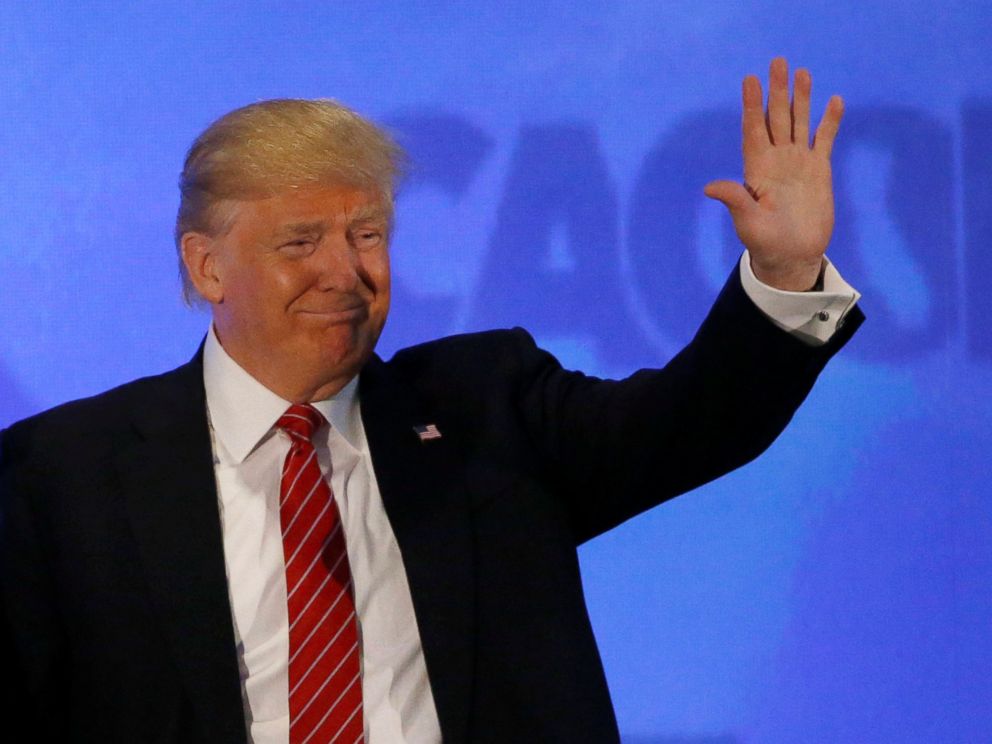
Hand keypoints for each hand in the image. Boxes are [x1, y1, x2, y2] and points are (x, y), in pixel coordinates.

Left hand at [704, 57, 843, 290]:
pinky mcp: (819, 170)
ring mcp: (798, 163)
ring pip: (799, 122)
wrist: (792, 255)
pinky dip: (829, 121)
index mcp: (756, 169)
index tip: (749, 80)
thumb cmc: (765, 242)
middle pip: (776, 118)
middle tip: (777, 62)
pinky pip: (825, 140)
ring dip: (801, 98)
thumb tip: (709, 187)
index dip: (751, 105)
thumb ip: (734, 200)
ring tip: (802, 72)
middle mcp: (777, 160)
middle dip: (776, 91)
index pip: (753, 129)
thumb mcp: (747, 222)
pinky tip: (834, 101)